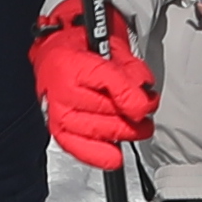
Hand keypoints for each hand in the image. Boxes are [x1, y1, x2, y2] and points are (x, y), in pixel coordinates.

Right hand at [33, 0, 156, 170]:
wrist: (54, 50)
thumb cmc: (81, 45)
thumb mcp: (111, 44)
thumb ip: (131, 68)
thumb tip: (145, 90)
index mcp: (73, 60)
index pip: (108, 82)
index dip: (132, 97)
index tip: (146, 104)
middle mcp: (61, 87)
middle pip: (106, 111)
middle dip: (133, 116)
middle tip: (146, 111)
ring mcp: (56, 109)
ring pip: (97, 130)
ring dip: (123, 133)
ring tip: (138, 128)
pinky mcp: (56, 126)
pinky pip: (76, 146)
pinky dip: (98, 155)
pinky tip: (114, 158)